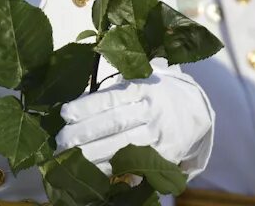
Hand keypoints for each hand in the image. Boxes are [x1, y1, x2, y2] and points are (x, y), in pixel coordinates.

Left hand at [55, 71, 211, 174]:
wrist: (193, 109)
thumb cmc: (152, 95)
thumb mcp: (136, 84)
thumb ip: (111, 94)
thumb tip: (76, 108)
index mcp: (142, 88)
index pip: (110, 98)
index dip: (86, 107)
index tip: (64, 114)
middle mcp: (151, 110)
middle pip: (114, 123)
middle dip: (85, 133)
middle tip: (61, 142)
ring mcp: (159, 134)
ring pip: (124, 146)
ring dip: (95, 155)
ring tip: (71, 158)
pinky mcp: (166, 155)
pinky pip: (136, 164)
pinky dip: (114, 169)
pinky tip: (95, 171)